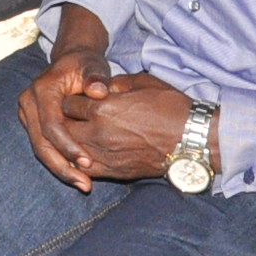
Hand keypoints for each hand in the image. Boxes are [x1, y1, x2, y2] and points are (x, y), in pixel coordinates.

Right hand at [17, 36, 110, 188]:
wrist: (72, 62)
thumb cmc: (86, 65)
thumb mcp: (94, 66)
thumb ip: (96, 77)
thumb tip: (99, 92)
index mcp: (42, 89)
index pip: (52, 124)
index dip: (69, 145)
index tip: (88, 162)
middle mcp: (29, 102)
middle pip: (41, 143)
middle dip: (63, 166)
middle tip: (86, 184)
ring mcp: (28, 114)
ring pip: (40, 149)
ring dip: (61, 169)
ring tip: (84, 185)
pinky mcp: (33, 124)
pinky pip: (44, 147)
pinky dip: (60, 162)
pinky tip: (78, 176)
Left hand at [55, 71, 192, 182]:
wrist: (191, 140)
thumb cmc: (171, 107)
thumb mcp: (144, 83)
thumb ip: (117, 83)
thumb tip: (104, 87)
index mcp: (104, 108)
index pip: (69, 104)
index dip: (72, 99)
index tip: (78, 99)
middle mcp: (98, 133)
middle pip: (64, 128)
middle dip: (65, 121)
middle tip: (73, 117)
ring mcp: (105, 155)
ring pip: (70, 150)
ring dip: (70, 143)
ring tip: (75, 136)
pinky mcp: (114, 172)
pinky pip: (85, 169)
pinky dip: (79, 162)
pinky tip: (82, 155)